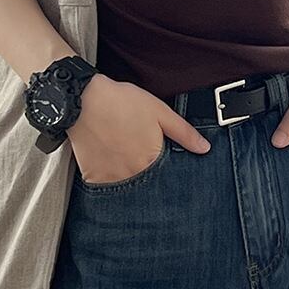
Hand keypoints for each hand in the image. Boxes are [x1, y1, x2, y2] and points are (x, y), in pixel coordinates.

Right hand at [66, 74, 210, 183]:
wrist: (84, 100)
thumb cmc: (122, 102)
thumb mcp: (160, 111)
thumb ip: (183, 133)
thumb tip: (204, 148)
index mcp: (152, 160)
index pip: (167, 177)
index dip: (167, 173)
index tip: (166, 170)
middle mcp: (133, 174)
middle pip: (147, 184)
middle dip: (148, 177)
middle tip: (139, 157)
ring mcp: (112, 177)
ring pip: (127, 188)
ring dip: (130, 180)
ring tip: (125, 159)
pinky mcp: (93, 176)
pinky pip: (105, 187)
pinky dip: (110, 180)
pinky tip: (111, 163)